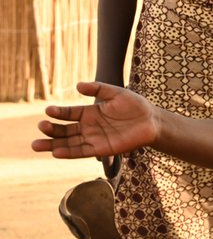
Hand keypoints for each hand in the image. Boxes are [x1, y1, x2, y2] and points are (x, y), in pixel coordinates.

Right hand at [32, 81, 157, 158]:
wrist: (151, 121)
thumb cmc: (135, 105)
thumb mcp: (116, 93)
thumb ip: (98, 88)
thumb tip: (78, 85)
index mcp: (89, 112)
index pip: (68, 113)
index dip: (58, 113)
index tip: (48, 110)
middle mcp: (88, 126)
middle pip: (64, 130)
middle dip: (50, 130)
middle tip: (40, 127)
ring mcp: (93, 138)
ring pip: (68, 143)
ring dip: (53, 145)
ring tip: (36, 145)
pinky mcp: (101, 149)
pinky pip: (82, 152)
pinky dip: (69, 153)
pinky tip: (56, 152)